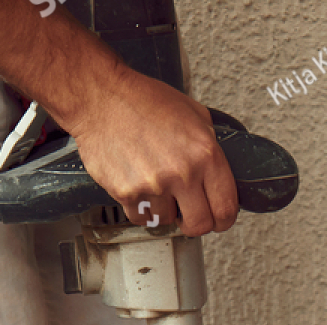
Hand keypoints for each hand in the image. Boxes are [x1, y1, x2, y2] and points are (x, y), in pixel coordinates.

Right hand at [63, 68, 237, 236]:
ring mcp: (154, 185)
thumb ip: (210, 146)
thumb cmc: (143, 101)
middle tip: (188, 214)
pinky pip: (140, 217)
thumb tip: (220, 174)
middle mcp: (182, 172)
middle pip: (200, 225)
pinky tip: (137, 185)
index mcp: (205, 154)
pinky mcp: (127, 193)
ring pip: (167, 221)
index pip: (226, 207)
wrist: (100, 98)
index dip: (223, 219)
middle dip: (195, 222)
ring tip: (155, 185)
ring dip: (163, 209)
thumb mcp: (193, 114)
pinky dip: (140, 208)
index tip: (217, 219)